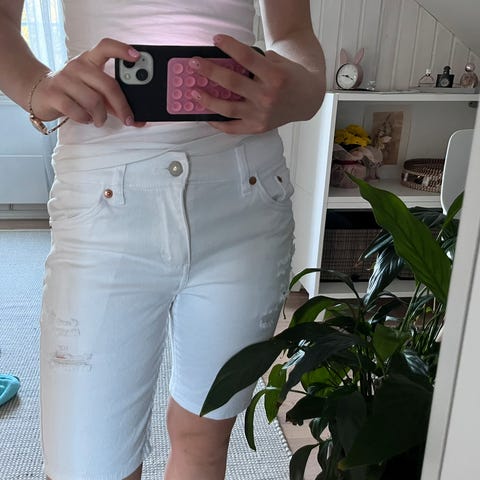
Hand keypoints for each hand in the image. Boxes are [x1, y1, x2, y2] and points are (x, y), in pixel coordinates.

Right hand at [30, 38, 144, 127]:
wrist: (40, 93)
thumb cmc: (75, 92)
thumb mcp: (95, 91)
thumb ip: (116, 102)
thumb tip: (139, 121)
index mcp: (90, 60)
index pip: (106, 47)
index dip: (122, 50)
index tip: (137, 56)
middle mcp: (77, 66)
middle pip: (107, 85)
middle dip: (122, 106)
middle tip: (128, 120)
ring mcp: (64, 79)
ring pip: (93, 101)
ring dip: (101, 116)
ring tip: (100, 120)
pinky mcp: (54, 94)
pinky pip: (76, 110)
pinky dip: (85, 118)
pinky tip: (86, 119)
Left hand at [187, 34, 324, 134]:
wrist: (307, 99)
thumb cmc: (290, 77)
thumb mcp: (278, 62)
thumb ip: (256, 63)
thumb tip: (225, 63)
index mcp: (275, 76)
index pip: (247, 57)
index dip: (229, 46)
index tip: (215, 39)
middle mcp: (267, 96)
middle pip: (232, 82)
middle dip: (210, 71)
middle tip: (194, 64)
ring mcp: (261, 114)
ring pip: (228, 108)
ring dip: (208, 100)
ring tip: (194, 92)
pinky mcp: (258, 127)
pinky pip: (233, 128)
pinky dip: (218, 123)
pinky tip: (206, 115)